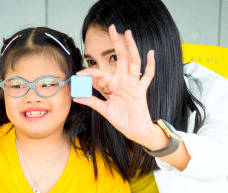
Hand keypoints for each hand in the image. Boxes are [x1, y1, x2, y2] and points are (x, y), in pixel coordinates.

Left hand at [74, 24, 156, 145]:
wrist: (134, 130)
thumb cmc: (121, 120)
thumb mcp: (104, 110)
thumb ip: (92, 102)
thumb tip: (76, 97)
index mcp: (112, 86)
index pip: (100, 74)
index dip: (89, 73)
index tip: (78, 74)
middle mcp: (122, 82)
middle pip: (120, 58)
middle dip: (116, 43)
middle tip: (112, 28)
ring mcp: (132, 84)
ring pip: (133, 62)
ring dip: (131, 48)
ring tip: (128, 33)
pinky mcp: (141, 90)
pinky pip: (147, 76)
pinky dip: (150, 65)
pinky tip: (151, 53)